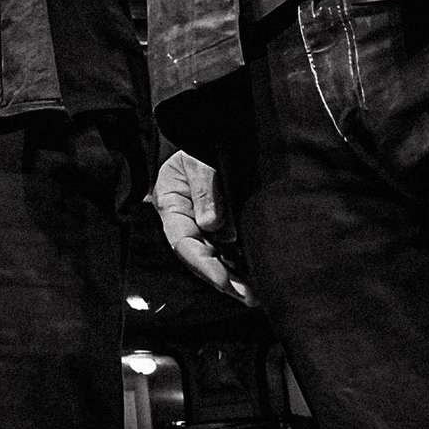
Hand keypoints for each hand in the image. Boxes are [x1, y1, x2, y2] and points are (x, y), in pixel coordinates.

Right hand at [153, 150, 255, 305]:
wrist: (209, 131)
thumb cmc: (200, 143)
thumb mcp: (198, 160)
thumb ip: (205, 188)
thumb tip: (213, 226)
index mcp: (171, 205)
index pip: (183, 242)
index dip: (203, 264)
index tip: (224, 280)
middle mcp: (185, 220)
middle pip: (199, 257)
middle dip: (222, 280)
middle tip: (248, 297)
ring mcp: (203, 225)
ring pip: (216, 258)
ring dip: (233, 278)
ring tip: (256, 295)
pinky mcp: (222, 226)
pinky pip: (229, 251)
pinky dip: (241, 266)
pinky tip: (257, 278)